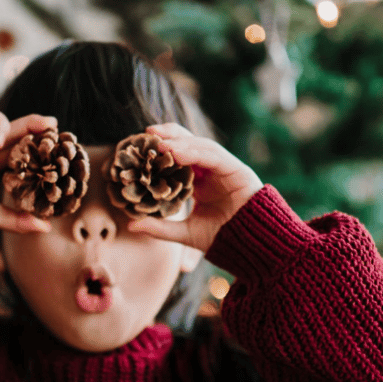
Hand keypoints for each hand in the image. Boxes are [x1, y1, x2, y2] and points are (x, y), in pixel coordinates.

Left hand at [124, 123, 263, 252]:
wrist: (252, 248)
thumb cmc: (223, 239)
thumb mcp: (185, 233)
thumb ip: (160, 228)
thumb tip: (130, 225)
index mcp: (200, 182)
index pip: (179, 158)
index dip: (161, 149)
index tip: (139, 145)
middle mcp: (212, 171)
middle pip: (189, 144)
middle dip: (169, 135)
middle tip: (147, 133)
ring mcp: (226, 169)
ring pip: (201, 147)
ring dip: (180, 142)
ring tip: (160, 143)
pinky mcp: (238, 170)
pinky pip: (214, 156)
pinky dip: (195, 152)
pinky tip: (177, 152)